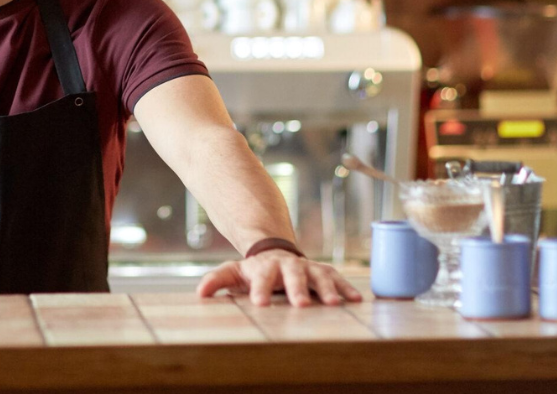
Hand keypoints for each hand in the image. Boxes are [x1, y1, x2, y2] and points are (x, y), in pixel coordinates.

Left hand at [196, 250, 362, 307]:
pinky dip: (346, 288)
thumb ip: (218, 279)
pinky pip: (336, 278)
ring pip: (318, 276)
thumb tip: (200, 293)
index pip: (261, 277)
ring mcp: (307, 267)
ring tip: (332, 303)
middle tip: (301, 305)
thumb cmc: (254, 270)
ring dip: (326, 289)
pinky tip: (356, 300)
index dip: (260, 288)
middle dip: (297, 289)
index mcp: (265, 267)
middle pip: (292, 275)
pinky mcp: (323, 272)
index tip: (259, 303)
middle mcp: (288, 265)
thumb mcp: (235, 272)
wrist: (275, 252)